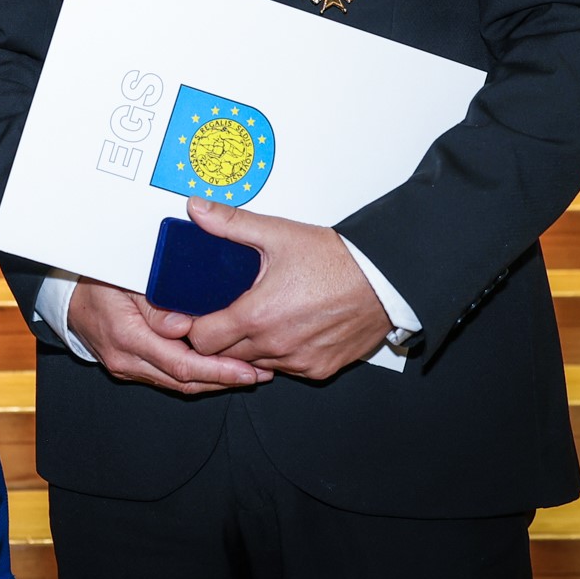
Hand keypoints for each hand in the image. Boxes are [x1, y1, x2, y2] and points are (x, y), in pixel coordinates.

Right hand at [66, 277, 272, 392]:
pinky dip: (196, 375)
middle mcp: (127, 360)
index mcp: (127, 337)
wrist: (67, 298)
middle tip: (259, 374)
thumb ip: (155, 304)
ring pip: (179, 383)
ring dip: (214, 380)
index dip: (218, 370)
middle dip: (225, 380)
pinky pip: (168, 377)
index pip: (181, 364)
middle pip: (185, 381)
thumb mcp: (126, 280)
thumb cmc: (97, 281)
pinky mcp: (131, 368)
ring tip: (247, 373)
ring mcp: (128, 368)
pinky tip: (218, 368)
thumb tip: (182, 326)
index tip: (247, 369)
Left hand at [181, 200, 393, 380]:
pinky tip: (287, 329)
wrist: (384, 279)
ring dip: (251, 348)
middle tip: (227, 314)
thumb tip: (198, 209)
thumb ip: (230, 224)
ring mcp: (299, 361)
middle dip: (221, 338)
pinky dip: (281, 354)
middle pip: (225, 357)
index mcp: (258, 315)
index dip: (195, 327)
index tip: (200, 313)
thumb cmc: (335, 259)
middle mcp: (276, 344)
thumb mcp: (278, 233)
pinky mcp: (320, 369)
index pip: (202, 340)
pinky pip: (287, 369)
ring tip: (259, 319)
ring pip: (256, 364)